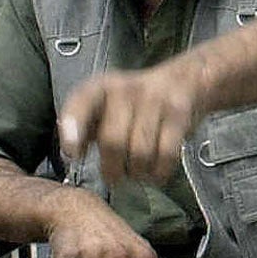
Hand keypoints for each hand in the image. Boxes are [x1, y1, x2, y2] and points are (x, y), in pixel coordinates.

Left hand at [59, 53, 208, 186]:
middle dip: (112, 169)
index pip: (82, 103)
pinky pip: (166, 154)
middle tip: (114, 177)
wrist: (183, 80)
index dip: (74, 128)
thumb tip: (74, 153)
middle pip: (113, 141)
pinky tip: (155, 172)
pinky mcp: (179, 115)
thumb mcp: (105, 105)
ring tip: (136, 172)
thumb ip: (85, 126)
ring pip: (140, 152)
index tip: (73, 154)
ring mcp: (155, 100)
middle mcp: (126, 90)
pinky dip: (159, 172)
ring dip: (137, 173)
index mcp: (101, 88)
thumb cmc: (135, 101)